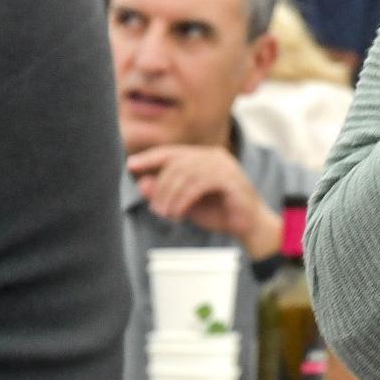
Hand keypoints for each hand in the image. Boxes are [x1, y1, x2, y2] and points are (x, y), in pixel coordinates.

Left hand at [127, 146, 281, 258]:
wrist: (249, 227)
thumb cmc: (219, 213)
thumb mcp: (184, 204)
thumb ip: (165, 193)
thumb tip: (142, 183)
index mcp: (204, 157)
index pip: (171, 152)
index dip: (150, 157)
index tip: (130, 165)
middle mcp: (214, 156)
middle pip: (176, 163)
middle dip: (161, 187)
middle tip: (156, 210)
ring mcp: (224, 166)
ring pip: (186, 173)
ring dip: (170, 196)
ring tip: (166, 214)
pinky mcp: (231, 179)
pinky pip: (199, 184)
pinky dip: (184, 199)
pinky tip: (179, 213)